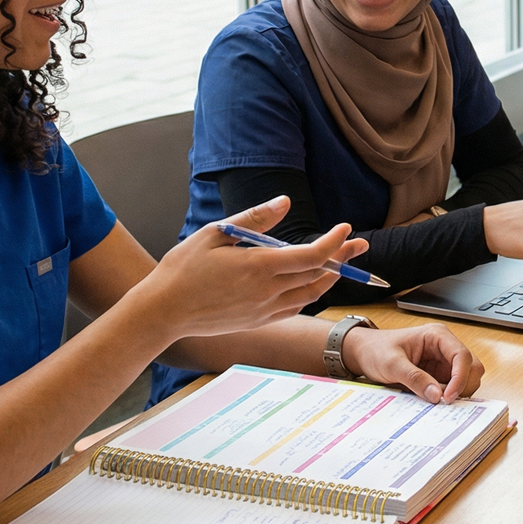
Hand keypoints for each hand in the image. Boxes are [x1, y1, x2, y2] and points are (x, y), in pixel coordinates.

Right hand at [134, 199, 366, 339]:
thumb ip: (254, 219)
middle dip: (342, 257)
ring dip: (330, 277)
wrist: (163, 311)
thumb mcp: (215, 234)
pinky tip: (312, 284)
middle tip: (360, 244)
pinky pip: (294, 308)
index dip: (333, 242)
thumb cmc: (183, 269)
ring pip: (310, 294)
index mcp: (259, 267)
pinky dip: (310, 294)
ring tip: (342, 263)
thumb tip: (284, 202)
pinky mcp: (258, 321)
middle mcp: (267, 291)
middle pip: (318, 274)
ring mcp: (264, 310)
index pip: (311, 255)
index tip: (345, 227)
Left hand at [342, 321, 484, 403]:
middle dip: (463, 386)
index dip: (461, 377)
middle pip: (471, 367)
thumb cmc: (376, 350)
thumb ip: (414, 378)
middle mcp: (444, 347)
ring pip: (465, 379)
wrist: (363, 352)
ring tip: (435, 400)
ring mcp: (443, 362)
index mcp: (437, 336)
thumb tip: (437, 395)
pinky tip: (434, 401)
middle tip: (444, 402)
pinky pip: (452, 388)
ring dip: (456, 393)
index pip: (462, 355)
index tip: (449, 396)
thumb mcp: (392, 364)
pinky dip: (448, 396)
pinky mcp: (438, 375)